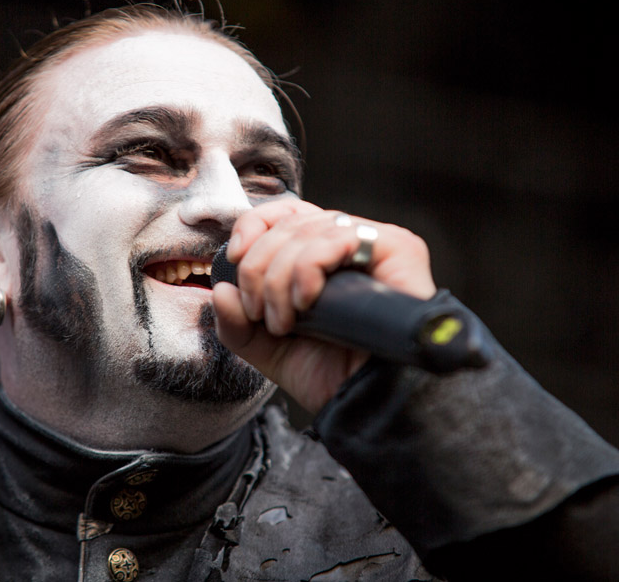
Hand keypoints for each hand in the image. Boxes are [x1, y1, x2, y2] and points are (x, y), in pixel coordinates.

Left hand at [212, 198, 436, 413]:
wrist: (369, 403)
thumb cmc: (329, 375)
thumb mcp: (266, 348)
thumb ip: (236, 323)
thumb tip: (220, 291)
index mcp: (322, 254)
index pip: (285, 213)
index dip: (253, 227)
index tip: (234, 261)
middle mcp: (350, 241)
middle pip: (289, 223)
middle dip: (258, 268)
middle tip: (259, 315)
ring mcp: (375, 242)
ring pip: (309, 230)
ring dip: (280, 277)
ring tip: (283, 322)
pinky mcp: (398, 248)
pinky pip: (339, 238)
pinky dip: (309, 268)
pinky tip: (306, 302)